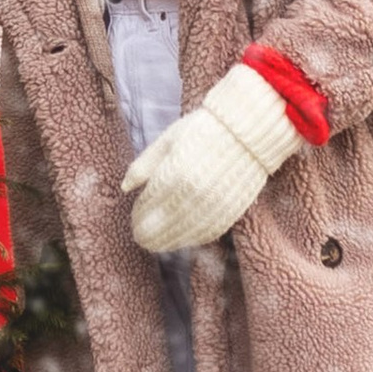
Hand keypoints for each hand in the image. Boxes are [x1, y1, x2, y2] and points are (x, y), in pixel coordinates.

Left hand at [123, 63, 301, 252]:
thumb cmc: (203, 128)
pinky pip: (208, 234)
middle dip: (149, 234)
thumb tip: (124, 187)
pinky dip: (193, 239)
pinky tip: (184, 239)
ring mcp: (213, 206)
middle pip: (164, 226)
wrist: (248, 129)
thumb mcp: (167, 139)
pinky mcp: (231, 211)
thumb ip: (144, 165)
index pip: (148, 207)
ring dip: (168, 242)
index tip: (134, 218)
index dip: (139, 217)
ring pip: (184, 235)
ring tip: (157, 243)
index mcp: (174, 174)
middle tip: (141, 237)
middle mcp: (193, 195)